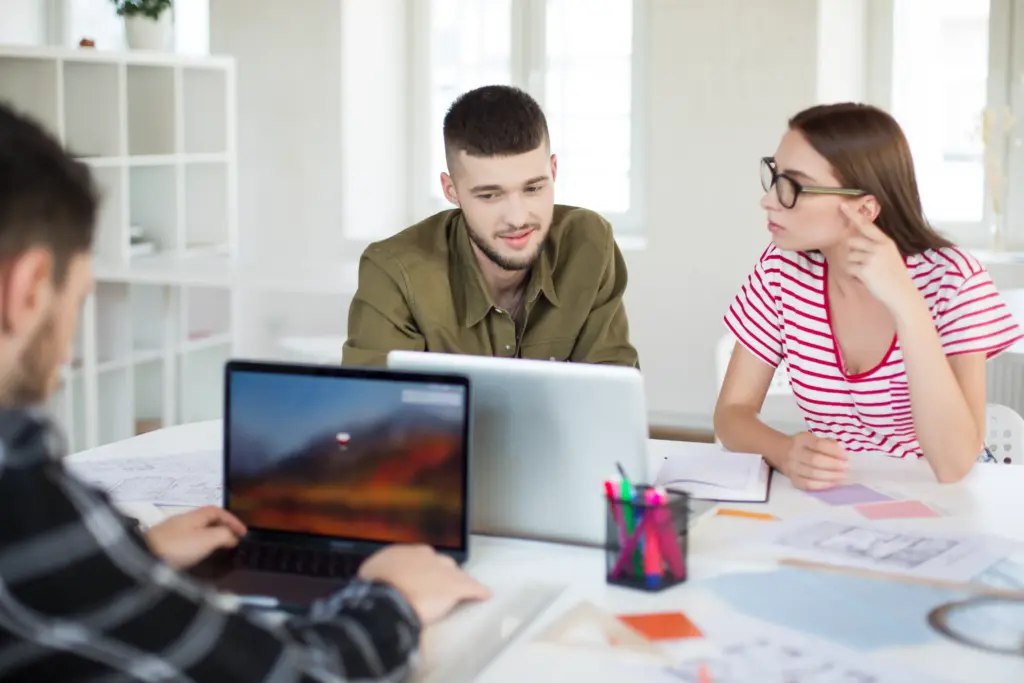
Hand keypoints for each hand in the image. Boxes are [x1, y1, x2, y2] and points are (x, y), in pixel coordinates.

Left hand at [145, 506, 246, 569]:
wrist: (142, 559)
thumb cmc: (177, 547)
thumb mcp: (206, 540)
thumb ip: (223, 535)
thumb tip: (233, 537)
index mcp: (194, 516)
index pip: (217, 511)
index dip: (232, 520)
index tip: (244, 533)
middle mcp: (182, 520)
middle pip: (206, 519)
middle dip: (222, 526)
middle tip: (233, 539)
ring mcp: (170, 532)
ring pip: (196, 530)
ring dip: (210, 536)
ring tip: (218, 548)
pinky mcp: (162, 545)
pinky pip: (187, 540)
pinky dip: (198, 544)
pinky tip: (197, 555)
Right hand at [358, 544, 490, 624]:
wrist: (389, 596)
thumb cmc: (375, 588)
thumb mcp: (369, 574)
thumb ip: (378, 573)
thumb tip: (375, 578)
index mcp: (404, 551)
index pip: (417, 558)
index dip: (417, 571)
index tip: (416, 580)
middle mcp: (426, 555)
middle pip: (439, 564)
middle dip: (438, 575)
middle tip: (435, 588)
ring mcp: (443, 569)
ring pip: (456, 574)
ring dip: (458, 582)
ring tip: (461, 591)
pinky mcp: (457, 585)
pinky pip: (472, 588)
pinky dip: (478, 592)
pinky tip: (484, 595)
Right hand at [783, 432, 848, 490]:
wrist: (785, 453)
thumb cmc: (807, 446)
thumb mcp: (816, 439)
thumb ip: (829, 445)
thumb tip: (844, 455)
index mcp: (802, 439)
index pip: (819, 445)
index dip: (834, 451)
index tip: (846, 457)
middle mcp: (794, 452)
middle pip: (814, 460)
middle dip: (833, 465)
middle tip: (846, 468)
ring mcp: (792, 467)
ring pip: (812, 474)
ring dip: (830, 476)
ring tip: (842, 477)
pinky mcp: (793, 479)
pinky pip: (807, 485)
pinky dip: (821, 485)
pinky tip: (832, 484)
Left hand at [839, 202, 915, 311]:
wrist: (902, 294)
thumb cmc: (894, 276)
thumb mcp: (890, 256)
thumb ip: (876, 246)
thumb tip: (855, 240)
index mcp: (886, 242)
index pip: (866, 225)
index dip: (853, 215)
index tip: (842, 205)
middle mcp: (879, 247)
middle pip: (851, 241)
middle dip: (851, 252)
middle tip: (861, 263)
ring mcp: (872, 258)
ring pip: (848, 255)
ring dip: (852, 265)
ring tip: (866, 273)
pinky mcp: (865, 270)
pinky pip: (848, 268)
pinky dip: (853, 275)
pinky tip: (864, 280)